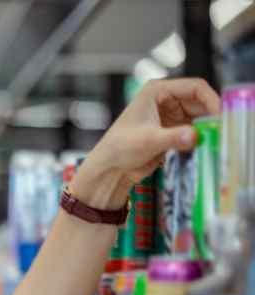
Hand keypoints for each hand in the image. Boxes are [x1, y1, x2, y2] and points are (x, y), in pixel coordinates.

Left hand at [72, 78, 221, 209]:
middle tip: (222, 131)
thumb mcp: (148, 141)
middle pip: (200, 102)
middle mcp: (166, 99)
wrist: (110, 169)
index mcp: (157, 91)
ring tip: (215, 140)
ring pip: (200, 116)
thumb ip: (173, 137)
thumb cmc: (119, 149)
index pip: (194, 87)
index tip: (221, 116)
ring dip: (207, 127)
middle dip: (211, 115)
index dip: (211, 99)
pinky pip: (194, 130)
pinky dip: (201, 137)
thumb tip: (195, 135)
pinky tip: (205, 146)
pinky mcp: (173, 130)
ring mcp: (170, 115)